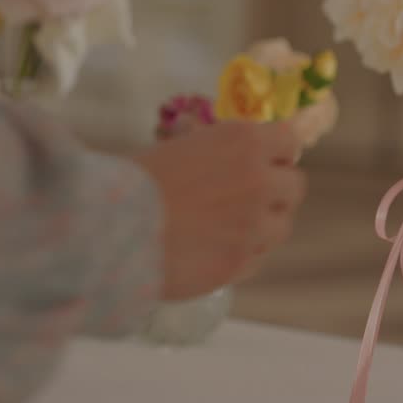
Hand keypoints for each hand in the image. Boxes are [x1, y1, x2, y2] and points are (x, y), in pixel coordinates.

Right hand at [134, 121, 306, 300]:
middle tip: (249, 198)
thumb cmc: (131, 180)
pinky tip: (213, 250)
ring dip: (262, 226)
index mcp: (244, 142)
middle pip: (295, 186)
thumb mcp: (176, 146)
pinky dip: (241, 255)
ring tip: (229, 228)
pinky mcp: (240, 264)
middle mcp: (259, 181)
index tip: (264, 161)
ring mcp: (254, 226)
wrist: (107, 230)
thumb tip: (208, 138)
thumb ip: (208, 145)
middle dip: (276, 190)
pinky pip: (257, 258)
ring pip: (281, 226)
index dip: (276, 152)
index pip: (289, 142)